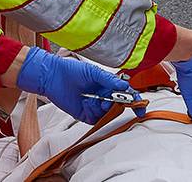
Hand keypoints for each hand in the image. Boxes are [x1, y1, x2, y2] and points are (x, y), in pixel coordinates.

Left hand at [11, 49, 132, 124]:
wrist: (52, 77)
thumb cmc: (71, 70)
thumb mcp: (92, 72)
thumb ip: (109, 79)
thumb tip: (124, 85)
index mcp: (107, 84)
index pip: (125, 93)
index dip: (134, 99)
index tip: (139, 104)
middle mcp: (102, 96)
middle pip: (119, 105)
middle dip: (122, 105)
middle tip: (120, 102)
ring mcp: (95, 106)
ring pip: (109, 113)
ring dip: (109, 109)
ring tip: (103, 102)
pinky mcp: (86, 115)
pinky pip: (97, 120)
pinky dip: (99, 117)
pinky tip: (95, 108)